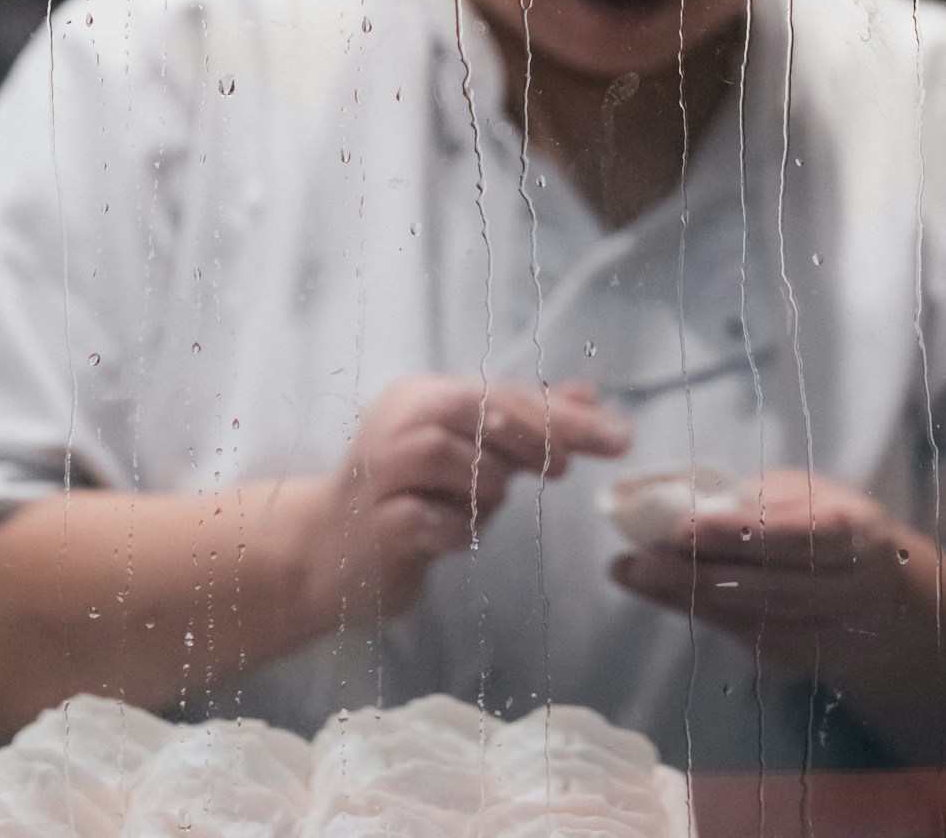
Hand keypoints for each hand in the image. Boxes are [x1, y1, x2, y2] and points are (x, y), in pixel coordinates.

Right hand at [291, 373, 632, 633]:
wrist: (325, 554)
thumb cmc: (407, 496)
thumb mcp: (466, 452)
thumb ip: (522, 421)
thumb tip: (589, 395)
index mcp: (419, 395)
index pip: (501, 392)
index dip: (563, 414)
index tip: (620, 436)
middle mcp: (397, 422)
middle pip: (479, 410)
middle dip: (535, 437)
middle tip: (566, 468)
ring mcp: (379, 473)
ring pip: (456, 461)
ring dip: (486, 490)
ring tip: (477, 506)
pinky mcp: (376, 526)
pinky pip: (433, 521)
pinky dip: (457, 531)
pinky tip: (453, 536)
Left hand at [610, 469, 919, 680]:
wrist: (885, 600)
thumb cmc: (833, 525)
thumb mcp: (810, 495)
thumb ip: (759, 500)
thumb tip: (687, 498)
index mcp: (850, 532)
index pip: (791, 536)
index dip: (736, 536)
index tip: (681, 529)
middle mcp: (842, 589)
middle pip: (763, 587)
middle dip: (694, 575)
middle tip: (638, 559)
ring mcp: (822, 633)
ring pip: (747, 617)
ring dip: (685, 596)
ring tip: (635, 572)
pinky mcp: (797, 659)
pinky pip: (741, 635)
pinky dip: (698, 611)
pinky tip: (659, 590)